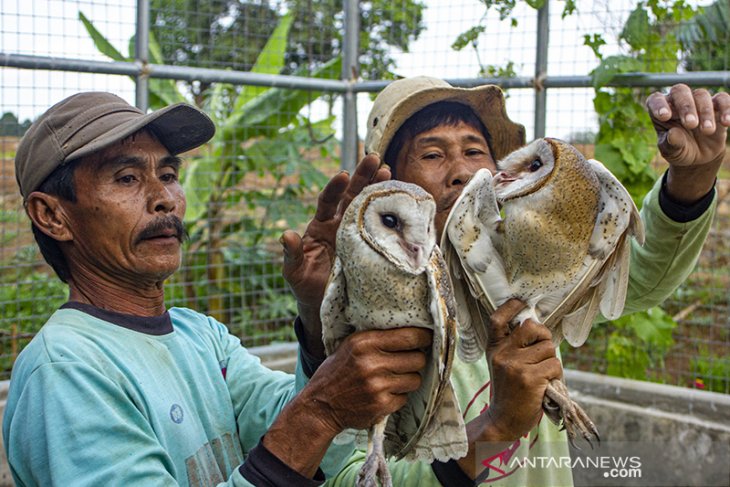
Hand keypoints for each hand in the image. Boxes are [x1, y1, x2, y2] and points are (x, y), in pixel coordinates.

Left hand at [281, 154, 389, 357]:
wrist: (326, 302)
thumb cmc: (306, 285)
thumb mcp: (294, 272)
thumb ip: (291, 254)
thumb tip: (286, 234)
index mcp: (320, 226)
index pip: (328, 201)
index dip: (335, 188)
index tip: (343, 175)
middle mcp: (339, 224)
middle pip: (352, 195)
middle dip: (362, 176)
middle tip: (375, 159)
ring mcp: (356, 232)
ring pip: (368, 205)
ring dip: (378, 188)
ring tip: (389, 172)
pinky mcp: (370, 245)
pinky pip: (381, 226)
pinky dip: (390, 213)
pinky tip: (401, 200)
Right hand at [302, 326, 430, 432]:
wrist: (320, 405)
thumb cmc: (339, 371)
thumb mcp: (352, 345)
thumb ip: (379, 338)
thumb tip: (415, 331)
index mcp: (365, 342)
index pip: (410, 336)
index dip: (424, 338)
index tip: (427, 339)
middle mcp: (371, 362)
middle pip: (418, 359)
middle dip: (417, 360)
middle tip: (408, 361)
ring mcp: (377, 386)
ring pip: (415, 379)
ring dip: (408, 379)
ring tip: (393, 378)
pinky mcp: (381, 405)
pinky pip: (405, 398)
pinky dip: (398, 396)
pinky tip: (383, 394)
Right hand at [456, 300, 561, 478]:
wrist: (504, 420)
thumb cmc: (509, 390)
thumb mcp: (502, 364)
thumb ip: (514, 346)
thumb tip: (536, 325)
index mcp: (494, 348)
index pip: (498, 319)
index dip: (511, 307)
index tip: (521, 302)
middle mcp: (502, 354)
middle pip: (533, 327)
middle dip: (544, 336)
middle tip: (543, 351)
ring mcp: (515, 366)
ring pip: (549, 349)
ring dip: (552, 361)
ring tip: (542, 375)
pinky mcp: (530, 379)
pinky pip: (555, 366)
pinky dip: (556, 375)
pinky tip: (546, 385)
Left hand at [646, 84, 729, 203]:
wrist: (698, 157)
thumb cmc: (679, 150)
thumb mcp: (672, 152)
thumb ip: (671, 144)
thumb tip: (673, 134)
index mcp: (660, 111)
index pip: (655, 100)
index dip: (659, 105)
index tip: (664, 116)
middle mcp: (677, 101)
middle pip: (680, 91)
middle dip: (686, 107)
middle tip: (691, 125)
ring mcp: (697, 102)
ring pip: (701, 95)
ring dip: (705, 112)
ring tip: (707, 131)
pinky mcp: (717, 105)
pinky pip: (723, 99)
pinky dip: (726, 108)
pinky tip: (726, 123)